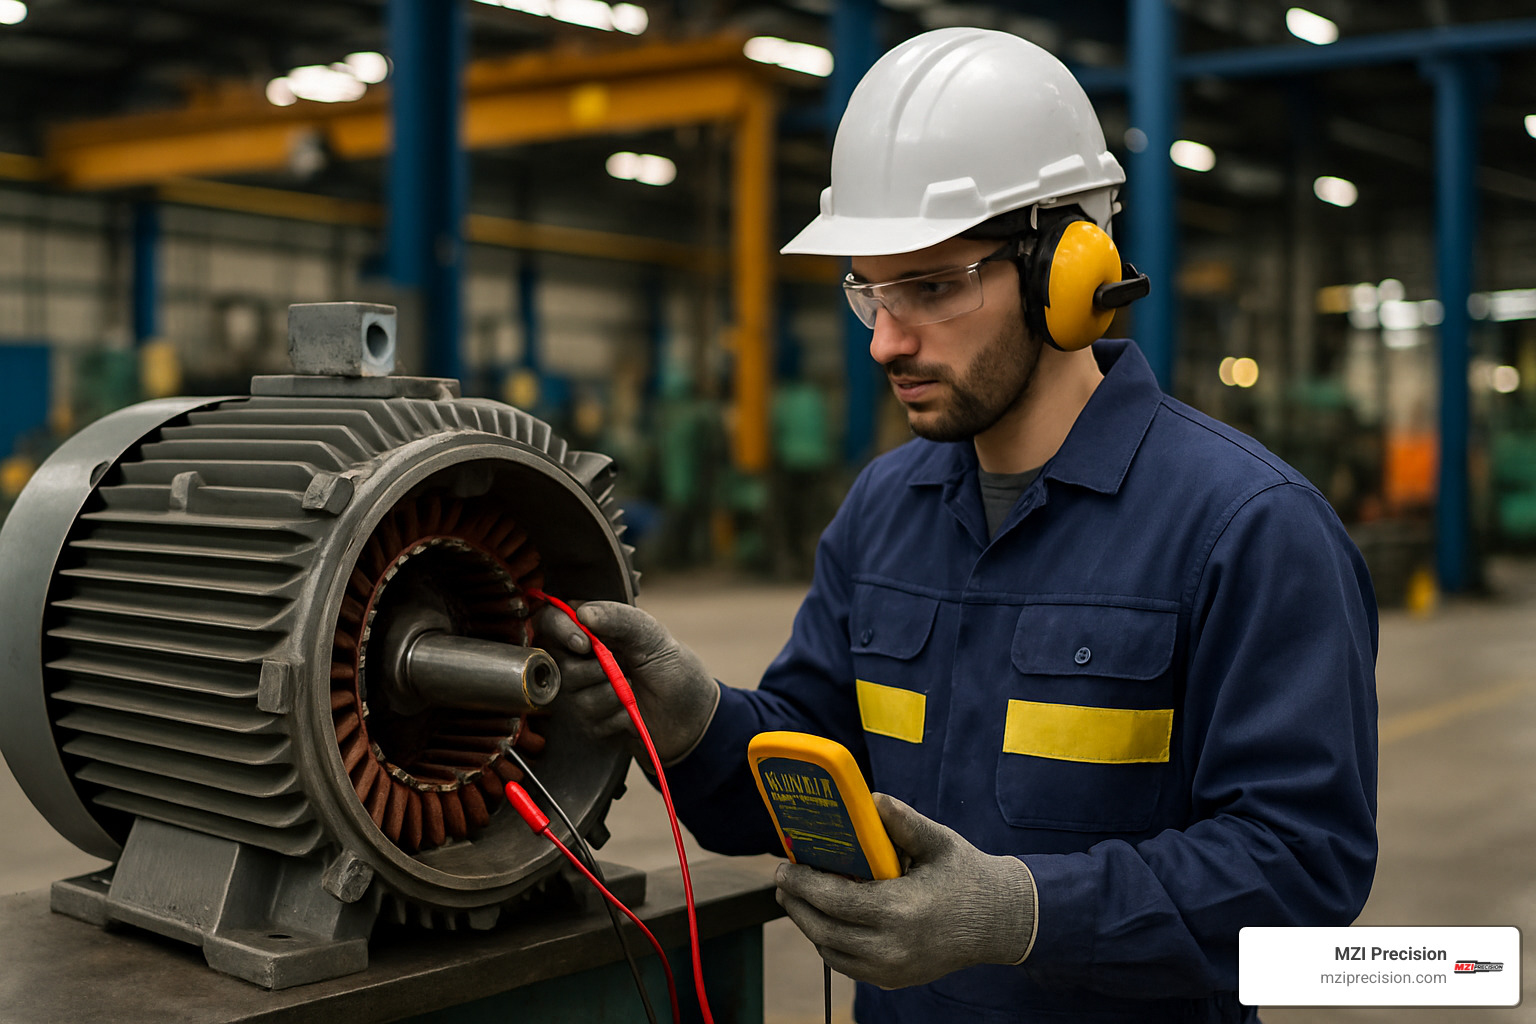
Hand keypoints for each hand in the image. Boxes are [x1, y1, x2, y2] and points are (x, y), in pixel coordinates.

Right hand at [535, 601, 719, 764]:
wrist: (692, 717)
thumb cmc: (674, 669)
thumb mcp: (653, 636)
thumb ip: (620, 618)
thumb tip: (582, 612)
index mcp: (593, 630)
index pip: (551, 621)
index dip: (560, 630)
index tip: (585, 643)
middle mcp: (580, 659)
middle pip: (557, 662)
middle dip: (596, 669)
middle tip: (626, 667)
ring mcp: (581, 692)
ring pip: (574, 694)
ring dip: (612, 693)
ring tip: (634, 689)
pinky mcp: (589, 722)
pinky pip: (588, 719)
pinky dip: (617, 715)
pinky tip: (632, 711)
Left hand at [774, 793, 1036, 989]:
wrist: (999, 922)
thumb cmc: (966, 876)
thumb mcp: (938, 841)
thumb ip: (902, 821)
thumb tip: (870, 799)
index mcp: (900, 910)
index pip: (834, 900)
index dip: (802, 884)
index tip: (785, 866)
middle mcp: (892, 947)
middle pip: (823, 929)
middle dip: (796, 903)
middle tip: (784, 880)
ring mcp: (892, 969)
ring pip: (830, 951)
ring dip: (809, 924)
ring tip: (799, 897)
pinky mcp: (893, 979)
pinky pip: (847, 964)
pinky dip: (829, 943)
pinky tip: (826, 918)